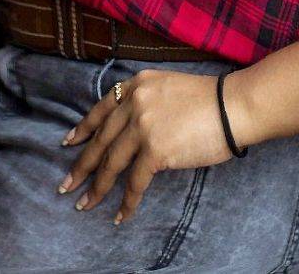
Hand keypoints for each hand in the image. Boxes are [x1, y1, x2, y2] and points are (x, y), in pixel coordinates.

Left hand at [56, 67, 242, 224]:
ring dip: (97, 187)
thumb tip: (131, 130)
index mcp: (137, 84)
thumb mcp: (168, 86)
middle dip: (82, 165)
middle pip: (101, 139)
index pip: (102, 108)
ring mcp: (143, 126)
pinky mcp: (156, 150)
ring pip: (112, 163)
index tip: (69, 142)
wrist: (233, 106)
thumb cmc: (209, 100)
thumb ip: (146, 101)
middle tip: (66, 184)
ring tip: (84, 204)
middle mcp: (135, 102)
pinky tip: (121, 215)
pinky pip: (135, 182)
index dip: (83, 128)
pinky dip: (127, 201)